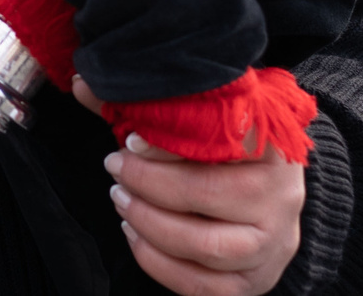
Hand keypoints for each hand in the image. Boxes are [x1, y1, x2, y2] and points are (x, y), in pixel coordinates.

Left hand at [76, 78, 305, 295]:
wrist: (269, 194)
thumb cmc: (225, 147)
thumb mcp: (199, 117)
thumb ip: (146, 104)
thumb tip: (81, 86)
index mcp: (272, 145)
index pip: (223, 140)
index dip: (169, 143)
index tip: (129, 138)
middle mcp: (281, 196)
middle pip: (207, 194)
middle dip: (148, 184)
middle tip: (115, 169)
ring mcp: (272, 245)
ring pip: (205, 245)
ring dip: (150, 224)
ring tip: (121, 200)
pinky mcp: (255, 281)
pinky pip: (204, 286)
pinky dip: (159, 263)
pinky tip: (135, 235)